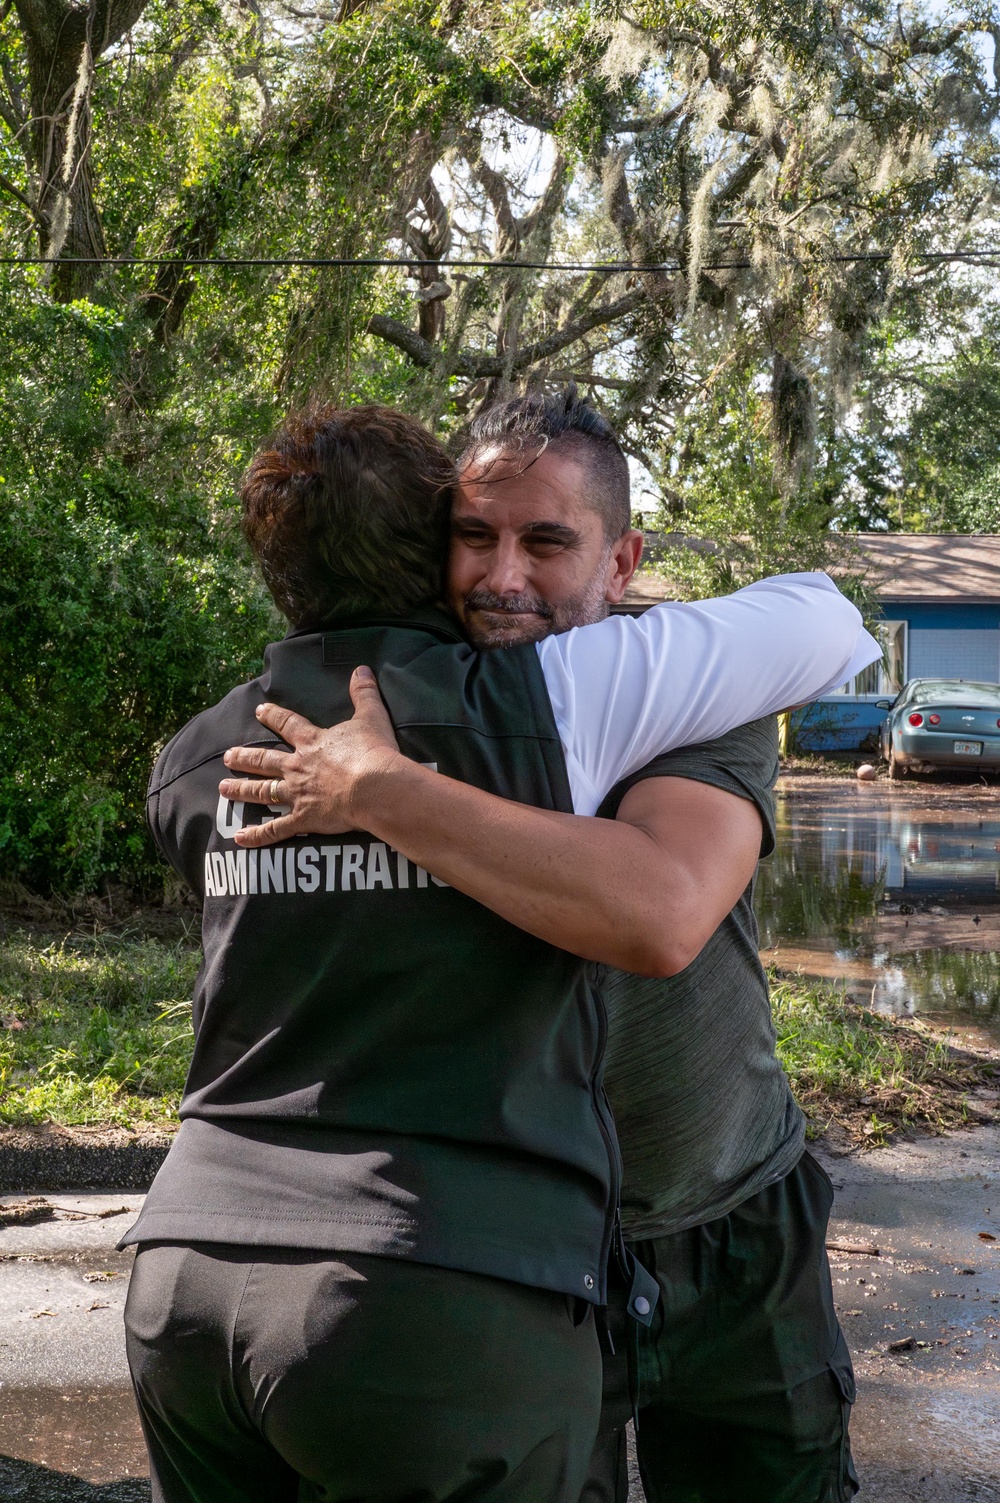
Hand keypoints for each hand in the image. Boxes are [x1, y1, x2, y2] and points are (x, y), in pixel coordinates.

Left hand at [218, 666, 402, 847]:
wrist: (375, 786)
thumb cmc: (374, 752)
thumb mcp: (371, 716)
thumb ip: (364, 693)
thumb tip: (362, 669)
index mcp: (312, 742)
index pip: (287, 724)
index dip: (273, 716)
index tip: (259, 711)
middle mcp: (298, 767)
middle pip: (264, 760)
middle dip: (244, 758)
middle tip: (227, 756)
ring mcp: (297, 794)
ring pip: (262, 791)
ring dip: (241, 790)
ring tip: (223, 789)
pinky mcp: (304, 818)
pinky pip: (276, 829)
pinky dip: (258, 835)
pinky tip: (240, 838)